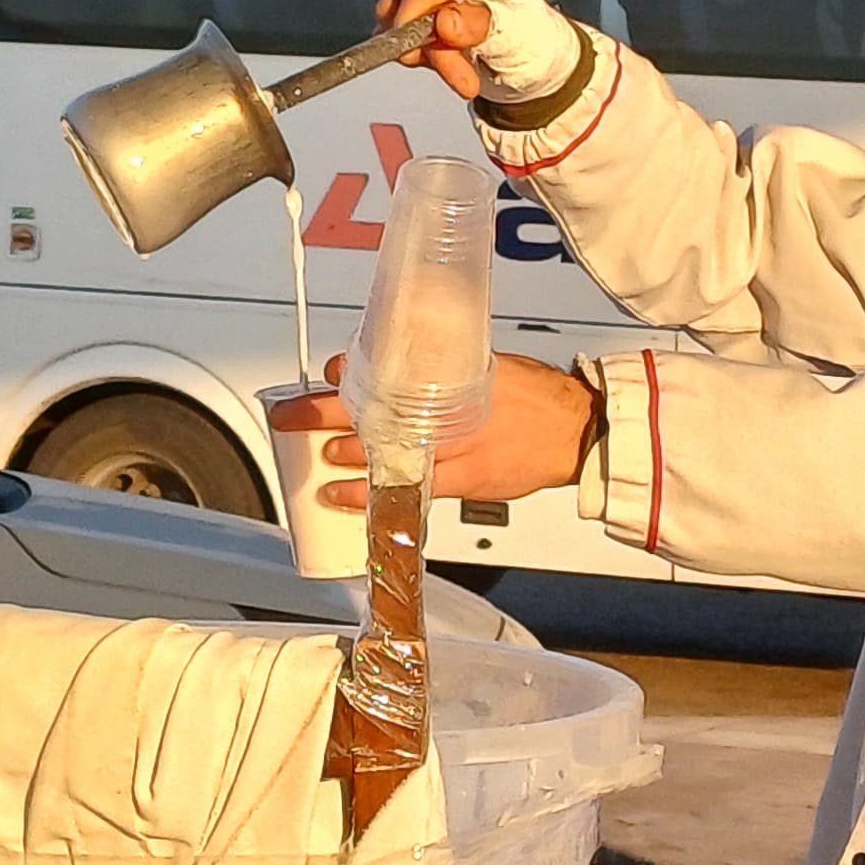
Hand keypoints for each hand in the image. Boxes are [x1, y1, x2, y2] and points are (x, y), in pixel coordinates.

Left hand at [279, 353, 597, 511]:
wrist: (574, 430)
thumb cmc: (533, 397)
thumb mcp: (483, 367)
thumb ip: (441, 372)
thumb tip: (393, 372)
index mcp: (450, 376)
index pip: (386, 366)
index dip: (348, 371)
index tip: (327, 372)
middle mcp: (446, 410)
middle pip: (372, 407)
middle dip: (324, 411)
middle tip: (291, 415)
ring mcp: (452, 446)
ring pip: (384, 449)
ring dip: (345, 453)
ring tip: (320, 455)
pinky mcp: (461, 478)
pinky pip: (406, 490)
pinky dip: (371, 495)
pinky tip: (345, 497)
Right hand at [375, 0, 585, 105]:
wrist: (533, 65)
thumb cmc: (533, 39)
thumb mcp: (517, 32)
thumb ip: (481, 23)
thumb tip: (443, 20)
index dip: (414, 11)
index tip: (413, 47)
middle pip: (413, 5)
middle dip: (434, 48)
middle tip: (465, 81)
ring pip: (402, 26)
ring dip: (432, 59)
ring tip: (467, 78)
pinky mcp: (419, 22)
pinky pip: (403, 41)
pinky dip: (426, 61)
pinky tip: (454, 69)